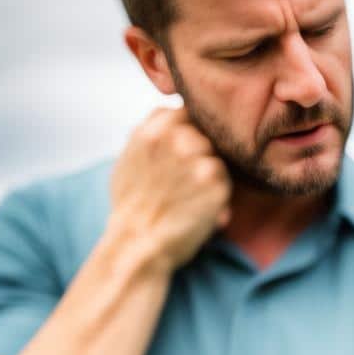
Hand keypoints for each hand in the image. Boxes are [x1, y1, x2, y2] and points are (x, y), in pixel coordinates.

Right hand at [111, 106, 231, 272]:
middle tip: (185, 182)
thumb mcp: (127, 158)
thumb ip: (150, 132)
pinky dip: (218, 195)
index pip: (186, 112)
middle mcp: (177, 139)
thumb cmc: (130, 206)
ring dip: (211, 174)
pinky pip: (226, 180)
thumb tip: (169, 110)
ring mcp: (198, 159)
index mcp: (153, 130)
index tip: (183, 153)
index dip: (189, 132)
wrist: (138, 244)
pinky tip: (200, 208)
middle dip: (200, 155)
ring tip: (191, 196)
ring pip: (217, 157)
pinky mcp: (216, 183)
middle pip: (205, 135)